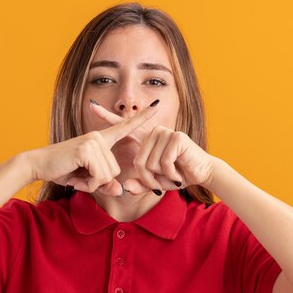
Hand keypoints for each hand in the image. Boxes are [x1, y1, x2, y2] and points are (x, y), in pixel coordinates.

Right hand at [25, 102, 159, 195]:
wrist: (37, 165)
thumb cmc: (62, 170)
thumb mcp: (87, 180)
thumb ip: (105, 185)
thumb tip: (120, 191)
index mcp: (101, 139)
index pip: (125, 127)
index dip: (142, 118)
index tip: (158, 106)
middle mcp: (99, 137)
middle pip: (115, 171)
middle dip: (98, 183)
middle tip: (80, 179)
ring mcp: (93, 141)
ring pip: (108, 175)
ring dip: (91, 184)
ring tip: (76, 177)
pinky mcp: (87, 149)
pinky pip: (99, 177)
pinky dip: (88, 184)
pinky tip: (75, 178)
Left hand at [88, 101, 215, 194]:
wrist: (202, 173)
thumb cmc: (178, 176)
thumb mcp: (156, 183)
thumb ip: (140, 185)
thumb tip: (125, 187)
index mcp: (146, 140)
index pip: (124, 127)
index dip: (107, 116)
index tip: (91, 105)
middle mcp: (154, 133)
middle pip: (138, 162)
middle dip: (149, 179)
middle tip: (161, 183)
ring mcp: (165, 133)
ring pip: (150, 164)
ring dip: (161, 177)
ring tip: (173, 174)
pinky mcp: (176, 138)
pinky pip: (163, 163)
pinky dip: (170, 174)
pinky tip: (178, 172)